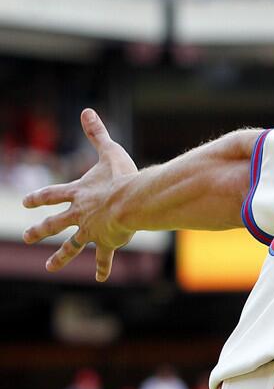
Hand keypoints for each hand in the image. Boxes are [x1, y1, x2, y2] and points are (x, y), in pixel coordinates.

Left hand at [22, 109, 137, 280]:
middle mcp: (79, 214)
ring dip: (60, 257)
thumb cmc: (122, 176)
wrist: (132, 200)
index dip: (38, 198)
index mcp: (78, 193)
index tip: (26, 203)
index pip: (52, 195)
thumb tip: (87, 111)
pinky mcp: (106, 241)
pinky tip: (100, 278)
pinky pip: (103, 257)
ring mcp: (91, 230)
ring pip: (71, 246)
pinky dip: (102, 267)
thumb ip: (97, 133)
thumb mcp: (109, 152)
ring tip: (50, 267)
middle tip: (27, 236)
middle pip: (54, 223)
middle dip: (40, 230)